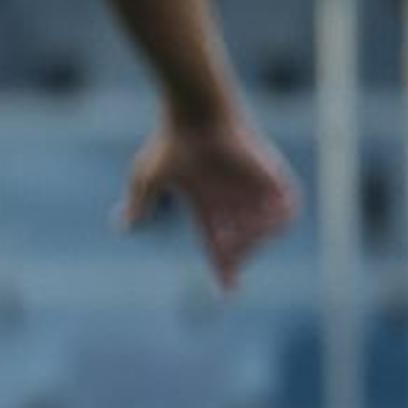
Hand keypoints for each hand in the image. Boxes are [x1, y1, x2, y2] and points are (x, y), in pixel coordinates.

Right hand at [123, 116, 298, 290]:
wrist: (198, 116)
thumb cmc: (171, 144)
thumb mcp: (147, 179)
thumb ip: (138, 204)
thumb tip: (120, 226)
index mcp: (207, 203)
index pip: (218, 243)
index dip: (224, 268)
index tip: (227, 291)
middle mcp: (233, 201)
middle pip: (243, 242)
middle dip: (237, 256)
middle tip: (229, 257)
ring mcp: (254, 190)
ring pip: (266, 231)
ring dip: (256, 242)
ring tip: (241, 239)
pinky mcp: (271, 177)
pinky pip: (287, 211)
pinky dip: (277, 223)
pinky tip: (261, 226)